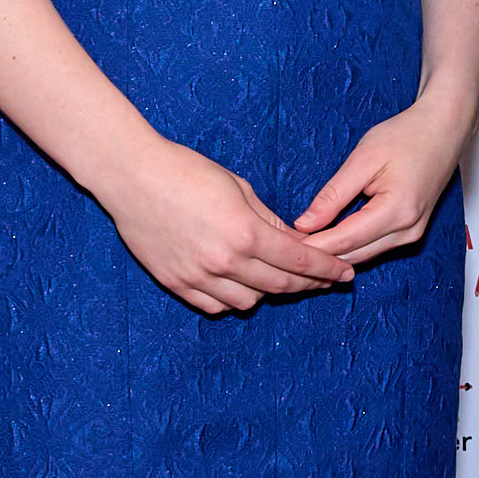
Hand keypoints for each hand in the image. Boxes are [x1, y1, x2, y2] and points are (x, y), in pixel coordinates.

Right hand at [100, 136, 357, 314]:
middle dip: (309, 284)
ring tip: (277, 278)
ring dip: (268, 291)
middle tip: (326, 280)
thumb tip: (291, 240)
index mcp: (245, 233)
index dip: (328, 269)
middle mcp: (225, 262)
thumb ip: (267, 219)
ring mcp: (198, 277)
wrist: (132, 177)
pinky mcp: (176, 284)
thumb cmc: (187, 171)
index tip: (346, 273)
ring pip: (249, 301)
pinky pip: (215, 306)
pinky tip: (240, 285)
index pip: (299, 261)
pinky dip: (233, 298)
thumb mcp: (238, 187)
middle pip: (280, 285)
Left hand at [297, 89, 477, 265]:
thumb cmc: (407, 136)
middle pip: (352, 257)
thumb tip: (304, 224)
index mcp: (396, 212)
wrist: (444, 129)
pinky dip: (349, 248)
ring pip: (362, 257)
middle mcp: (407, 231)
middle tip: (283, 250)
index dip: (310, 247)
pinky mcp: (410, 233)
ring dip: (332, 255)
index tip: (281, 246)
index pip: (343, 241)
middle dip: (317, 257)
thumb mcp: (364, 159)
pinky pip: (373, 249)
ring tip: (300, 247)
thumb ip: (333, 195)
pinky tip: (327, 241)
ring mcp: (412, 235)